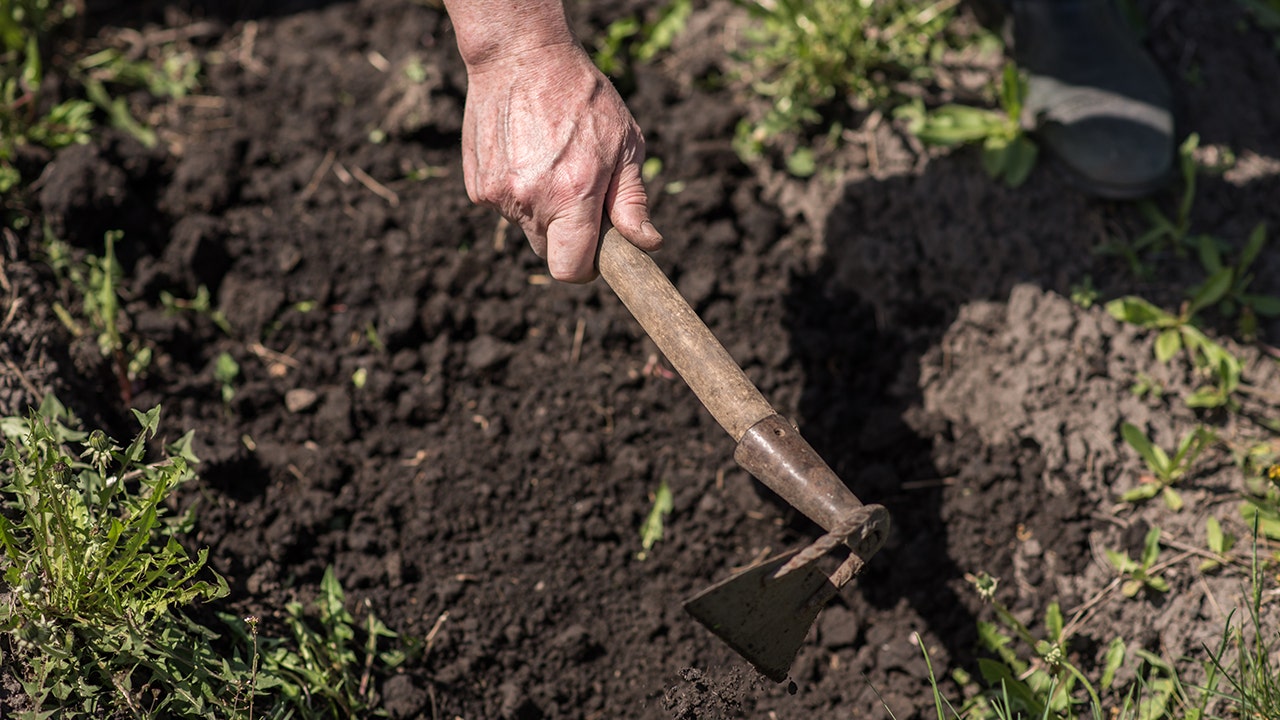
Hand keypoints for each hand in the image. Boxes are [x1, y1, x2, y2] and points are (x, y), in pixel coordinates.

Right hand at [460, 43, 661, 281]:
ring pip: (525, 227)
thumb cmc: (583, 97)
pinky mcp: (477, 185)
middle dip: (565, 236)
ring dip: (539, 208)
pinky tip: (525, 154)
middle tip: (576, 197)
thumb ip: (631, 201)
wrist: (521, 56)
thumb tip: (646, 244)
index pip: (570, 268)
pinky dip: (516, 191)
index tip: (594, 253)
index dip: (585, 267)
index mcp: (572, 194)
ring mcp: (497, 194)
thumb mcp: (625, 144)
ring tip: (549, 160)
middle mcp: (530, 199)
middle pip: (547, 251)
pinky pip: (503, 206)